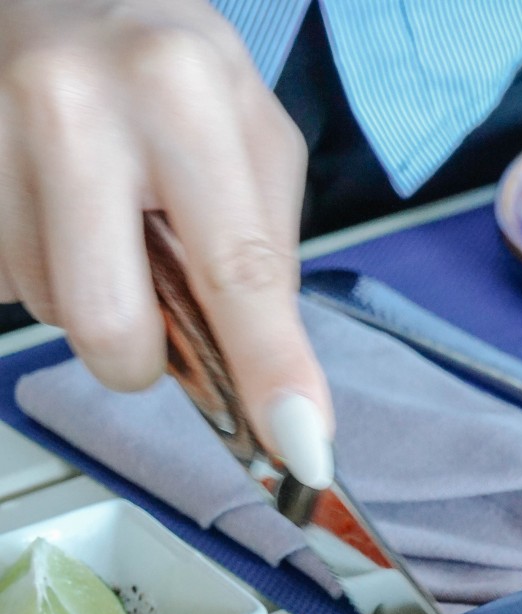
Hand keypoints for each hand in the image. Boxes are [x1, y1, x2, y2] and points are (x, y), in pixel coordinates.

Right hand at [0, 0, 333, 480]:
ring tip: (96, 215)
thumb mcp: (249, 132)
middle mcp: (72, 105)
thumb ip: (264, 257)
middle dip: (141, 352)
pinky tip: (54, 209)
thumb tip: (272, 387)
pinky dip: (43, 269)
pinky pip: (10, 286)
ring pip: (53, 315)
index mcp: (176, 90)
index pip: (235, 271)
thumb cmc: (162, 67)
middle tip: (150, 295)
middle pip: (110, 331)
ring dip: (87, 296)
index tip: (298, 443)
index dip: (268, 370)